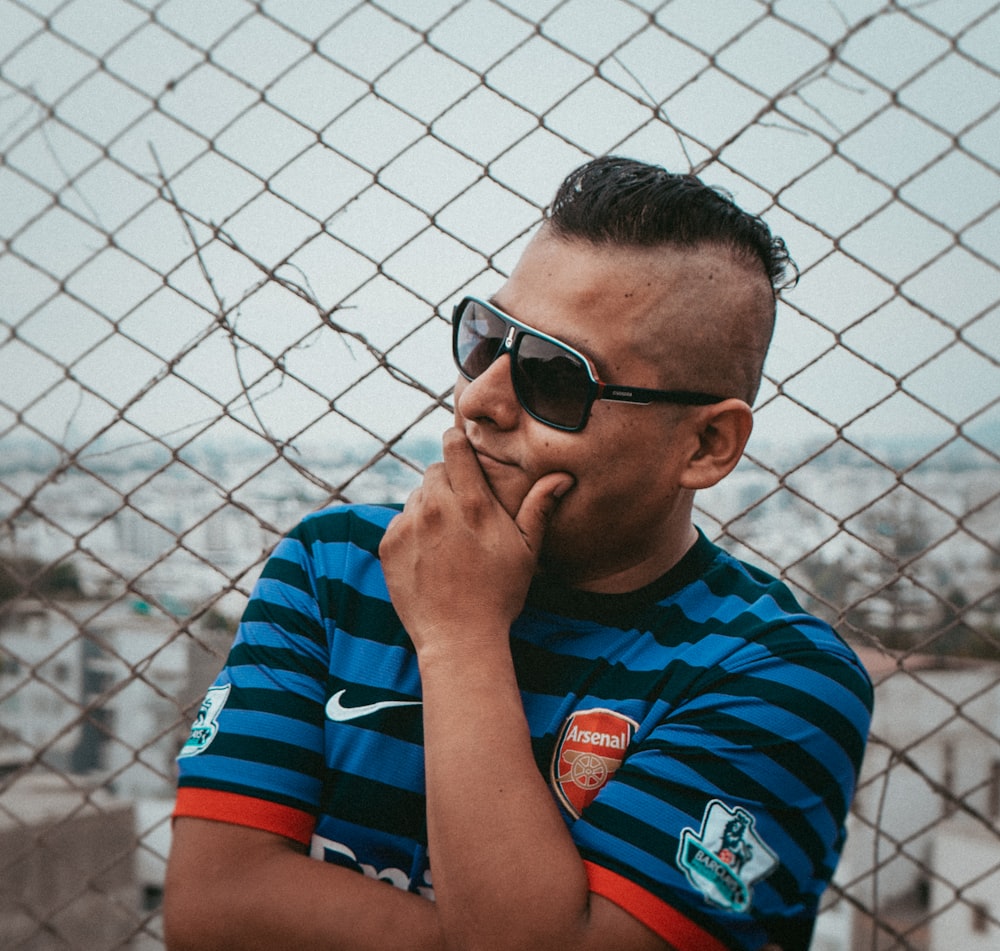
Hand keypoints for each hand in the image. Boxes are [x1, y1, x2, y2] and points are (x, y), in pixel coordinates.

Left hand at [379, 428, 572, 656]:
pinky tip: (430, 555)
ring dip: (429, 506)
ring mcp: (409, 526)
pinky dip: (412, 530)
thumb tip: (562, 475)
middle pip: (433, 470)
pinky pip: (399, 521)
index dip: (457, 442)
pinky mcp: (388, 545)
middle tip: (462, 508)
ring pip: (416, 495)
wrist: (459, 638)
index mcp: (473, 503)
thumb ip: (539, 506)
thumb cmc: (500, 595)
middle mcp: (437, 508)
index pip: (454, 447)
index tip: (460, 447)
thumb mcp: (527, 551)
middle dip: (447, 481)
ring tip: (448, 538)